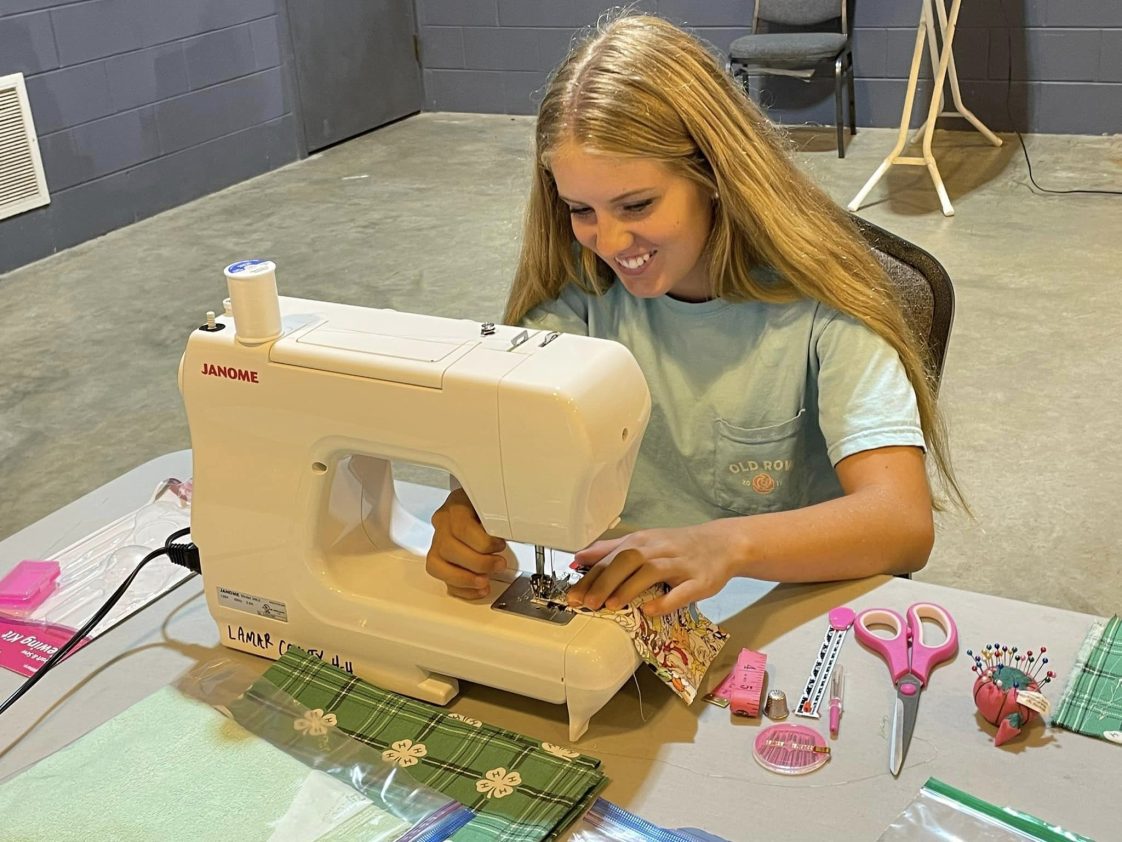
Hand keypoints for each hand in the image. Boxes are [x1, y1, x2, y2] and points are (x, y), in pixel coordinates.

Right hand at [426, 488, 507, 599]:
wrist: (472, 509)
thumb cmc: (483, 508)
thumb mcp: (493, 504)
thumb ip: (498, 518)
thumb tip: (512, 533)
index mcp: (456, 507)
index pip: (462, 527)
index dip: (483, 542)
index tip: (500, 545)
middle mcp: (442, 525)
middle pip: (449, 548)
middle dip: (477, 563)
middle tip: (498, 565)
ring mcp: (437, 543)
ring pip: (438, 566)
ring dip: (465, 579)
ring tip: (485, 581)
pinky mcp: (438, 561)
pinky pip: (443, 580)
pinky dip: (463, 589)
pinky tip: (479, 589)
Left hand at [565, 523, 737, 615]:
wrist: (722, 544)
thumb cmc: (677, 546)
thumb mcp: (643, 541)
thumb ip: (610, 549)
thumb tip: (578, 558)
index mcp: (642, 541)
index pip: (611, 557)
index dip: (590, 575)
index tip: (573, 594)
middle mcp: (658, 549)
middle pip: (627, 560)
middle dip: (604, 581)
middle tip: (587, 603)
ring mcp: (680, 564)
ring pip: (651, 571)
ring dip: (629, 588)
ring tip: (610, 605)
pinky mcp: (699, 580)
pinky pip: (682, 591)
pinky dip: (665, 600)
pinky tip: (650, 610)